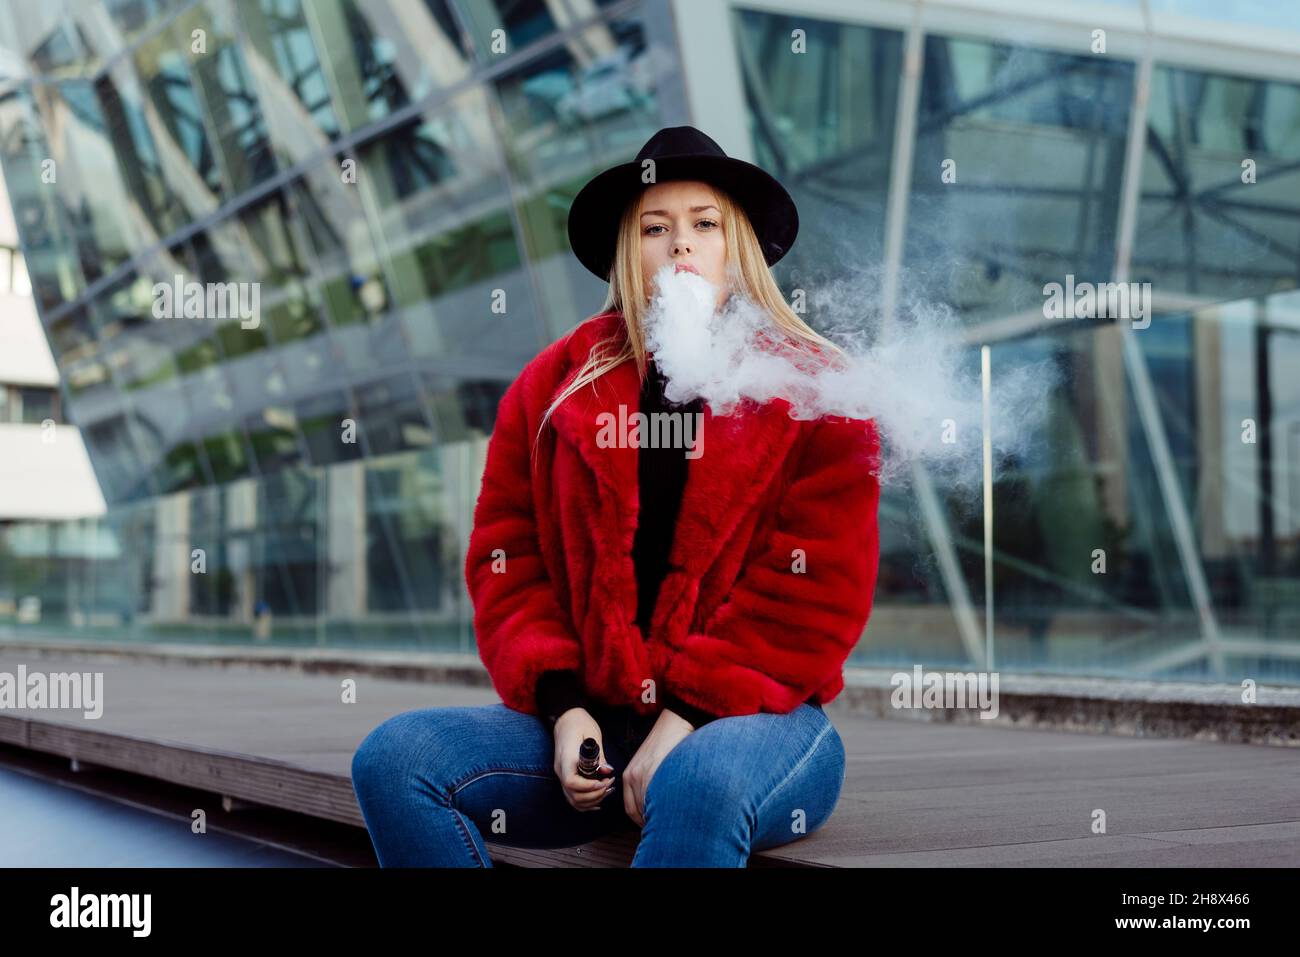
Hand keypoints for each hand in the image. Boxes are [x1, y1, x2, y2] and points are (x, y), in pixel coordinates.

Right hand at [552, 708, 615, 811]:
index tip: (604, 781)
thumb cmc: (579, 723)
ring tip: (606, 791)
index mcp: (566, 759)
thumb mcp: (592, 734)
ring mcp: (561, 774)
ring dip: (591, 801)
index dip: (589, 787)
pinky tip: (598, 799)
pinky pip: (572, 796)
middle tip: (610, 784)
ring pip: (573, 800)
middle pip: (573, 795)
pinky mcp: (565, 776)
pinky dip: (585, 803)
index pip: (571, 782)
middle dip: (595, 795)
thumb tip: (607, 771)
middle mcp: (561, 770)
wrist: (566, 718)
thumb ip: (599, 754)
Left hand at [622, 708, 694, 826]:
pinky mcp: (656, 772)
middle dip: (650, 822)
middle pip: (638, 810)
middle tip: (662, 830)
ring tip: (670, 823)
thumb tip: (654, 803)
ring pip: (648, 807)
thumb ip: (646, 781)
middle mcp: (633, 776)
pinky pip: (658, 798)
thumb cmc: (665, 742)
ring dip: (657, 817)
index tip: (651, 826)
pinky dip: (664, 808)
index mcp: (629, 775)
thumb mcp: (648, 762)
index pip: (630, 808)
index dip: (640, 820)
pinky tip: (673, 811)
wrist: (674, 723)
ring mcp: (644, 775)